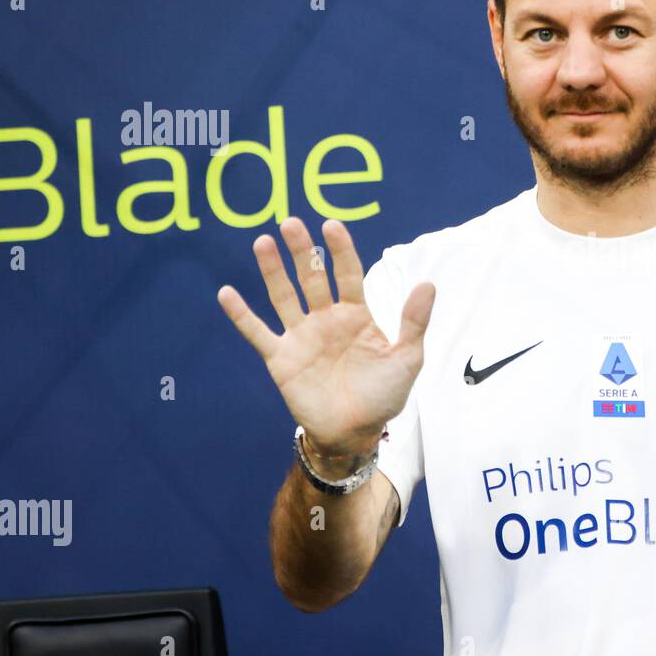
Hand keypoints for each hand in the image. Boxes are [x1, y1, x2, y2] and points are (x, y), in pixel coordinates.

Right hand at [217, 217, 434, 456]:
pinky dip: (241, 314)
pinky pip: (258, 332)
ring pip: (284, 296)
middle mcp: (326, 320)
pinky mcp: (281, 358)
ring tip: (262, 242)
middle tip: (291, 222)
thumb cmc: (384, 395)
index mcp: (356, 316)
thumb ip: (414, 322)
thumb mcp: (407, 358)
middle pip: (312, 278)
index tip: (332, 225)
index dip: (341, 250)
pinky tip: (226, 293)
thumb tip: (429, 283)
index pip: (348, 274)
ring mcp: (301, 337)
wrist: (356, 432)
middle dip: (303, 251)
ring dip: (272, 271)